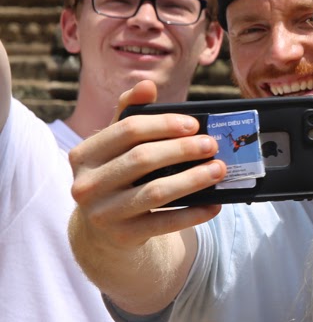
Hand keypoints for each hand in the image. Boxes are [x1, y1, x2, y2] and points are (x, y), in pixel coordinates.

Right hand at [69, 80, 223, 249]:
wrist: (101, 229)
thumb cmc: (117, 175)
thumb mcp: (116, 147)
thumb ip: (129, 115)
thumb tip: (146, 85)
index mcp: (83, 154)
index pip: (127, 130)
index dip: (164, 124)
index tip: (195, 124)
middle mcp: (86, 184)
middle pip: (142, 159)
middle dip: (183, 149)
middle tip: (213, 145)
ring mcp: (102, 214)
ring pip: (155, 192)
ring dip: (193, 179)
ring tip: (219, 169)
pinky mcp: (122, 236)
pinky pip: (165, 223)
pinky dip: (193, 213)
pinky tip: (215, 204)